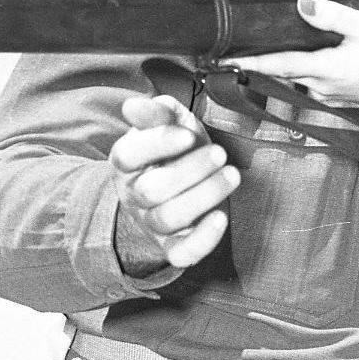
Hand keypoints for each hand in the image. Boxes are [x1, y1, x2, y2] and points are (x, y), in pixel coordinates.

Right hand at [111, 94, 239, 273]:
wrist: (183, 185)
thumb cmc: (177, 150)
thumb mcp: (170, 122)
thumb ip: (156, 111)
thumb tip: (133, 106)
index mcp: (127, 163)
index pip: (128, 155)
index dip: (157, 144)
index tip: (188, 135)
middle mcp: (134, 195)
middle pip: (151, 190)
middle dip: (190, 170)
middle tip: (220, 153)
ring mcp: (152, 222)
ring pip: (168, 218)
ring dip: (203, 195)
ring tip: (231, 175)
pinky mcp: (173, 245)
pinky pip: (181, 253)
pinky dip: (202, 240)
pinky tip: (221, 218)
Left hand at [234, 0, 358, 123]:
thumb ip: (333, 16)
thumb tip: (302, 5)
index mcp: (326, 69)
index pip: (277, 64)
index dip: (248, 60)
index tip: (221, 58)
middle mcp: (322, 86)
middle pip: (282, 69)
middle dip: (260, 56)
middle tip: (235, 42)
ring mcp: (330, 94)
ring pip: (297, 74)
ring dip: (283, 60)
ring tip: (267, 41)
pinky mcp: (339, 95)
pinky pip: (312, 79)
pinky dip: (303, 66)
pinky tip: (307, 50)